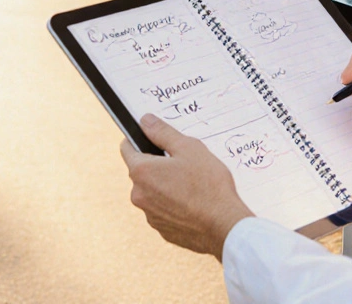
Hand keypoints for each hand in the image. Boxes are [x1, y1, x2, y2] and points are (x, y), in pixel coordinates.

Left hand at [120, 114, 254, 260]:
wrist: (225, 227)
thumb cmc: (209, 185)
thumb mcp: (189, 148)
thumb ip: (163, 132)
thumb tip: (145, 121)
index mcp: (142, 171)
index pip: (126, 148)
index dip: (138, 140)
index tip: (152, 139)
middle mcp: (139, 195)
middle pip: (141, 172)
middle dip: (158, 165)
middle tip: (183, 164)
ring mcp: (149, 215)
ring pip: (153, 192)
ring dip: (165, 187)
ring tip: (192, 186)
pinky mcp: (162, 230)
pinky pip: (163, 210)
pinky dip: (173, 205)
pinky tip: (194, 204)